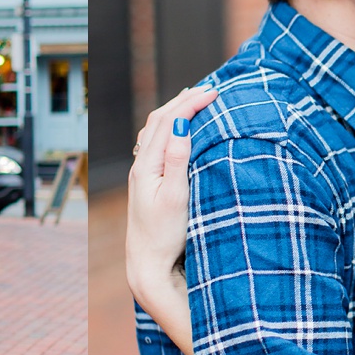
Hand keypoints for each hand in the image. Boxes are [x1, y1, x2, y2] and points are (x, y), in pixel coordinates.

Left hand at [124, 86, 218, 311]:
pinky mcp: (146, 183)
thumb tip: (180, 123)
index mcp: (146, 165)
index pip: (167, 121)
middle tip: (210, 89)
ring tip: (194, 99)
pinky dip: (169, 128)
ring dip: (174, 111)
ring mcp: (141, 174)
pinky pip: (155, 143)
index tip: (215, 92)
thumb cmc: (165, 235)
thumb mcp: (176, 196)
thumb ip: (177, 158)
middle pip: (158, 120)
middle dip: (183, 100)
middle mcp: (140, 165)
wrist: (148, 264)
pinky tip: (177, 130)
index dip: (190, 102)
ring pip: (154, 130)